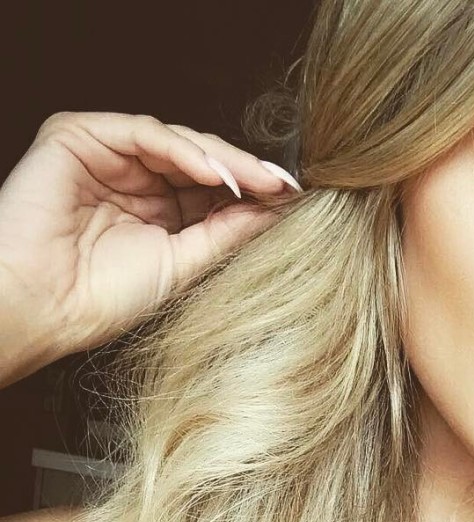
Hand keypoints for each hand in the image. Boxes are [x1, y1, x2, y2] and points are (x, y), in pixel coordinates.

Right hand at [0, 111, 300, 382]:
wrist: (46, 307)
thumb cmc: (102, 298)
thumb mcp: (184, 264)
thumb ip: (227, 233)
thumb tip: (277, 211)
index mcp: (158, 209)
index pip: (213, 189)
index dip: (254, 191)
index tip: (297, 200)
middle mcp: (135, 178)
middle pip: (202, 161)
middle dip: (247, 171)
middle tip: (286, 185)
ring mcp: (108, 154)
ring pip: (179, 142)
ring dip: (224, 160)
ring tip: (258, 182)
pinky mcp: (81, 136)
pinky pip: (144, 132)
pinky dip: (184, 150)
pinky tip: (216, 174)